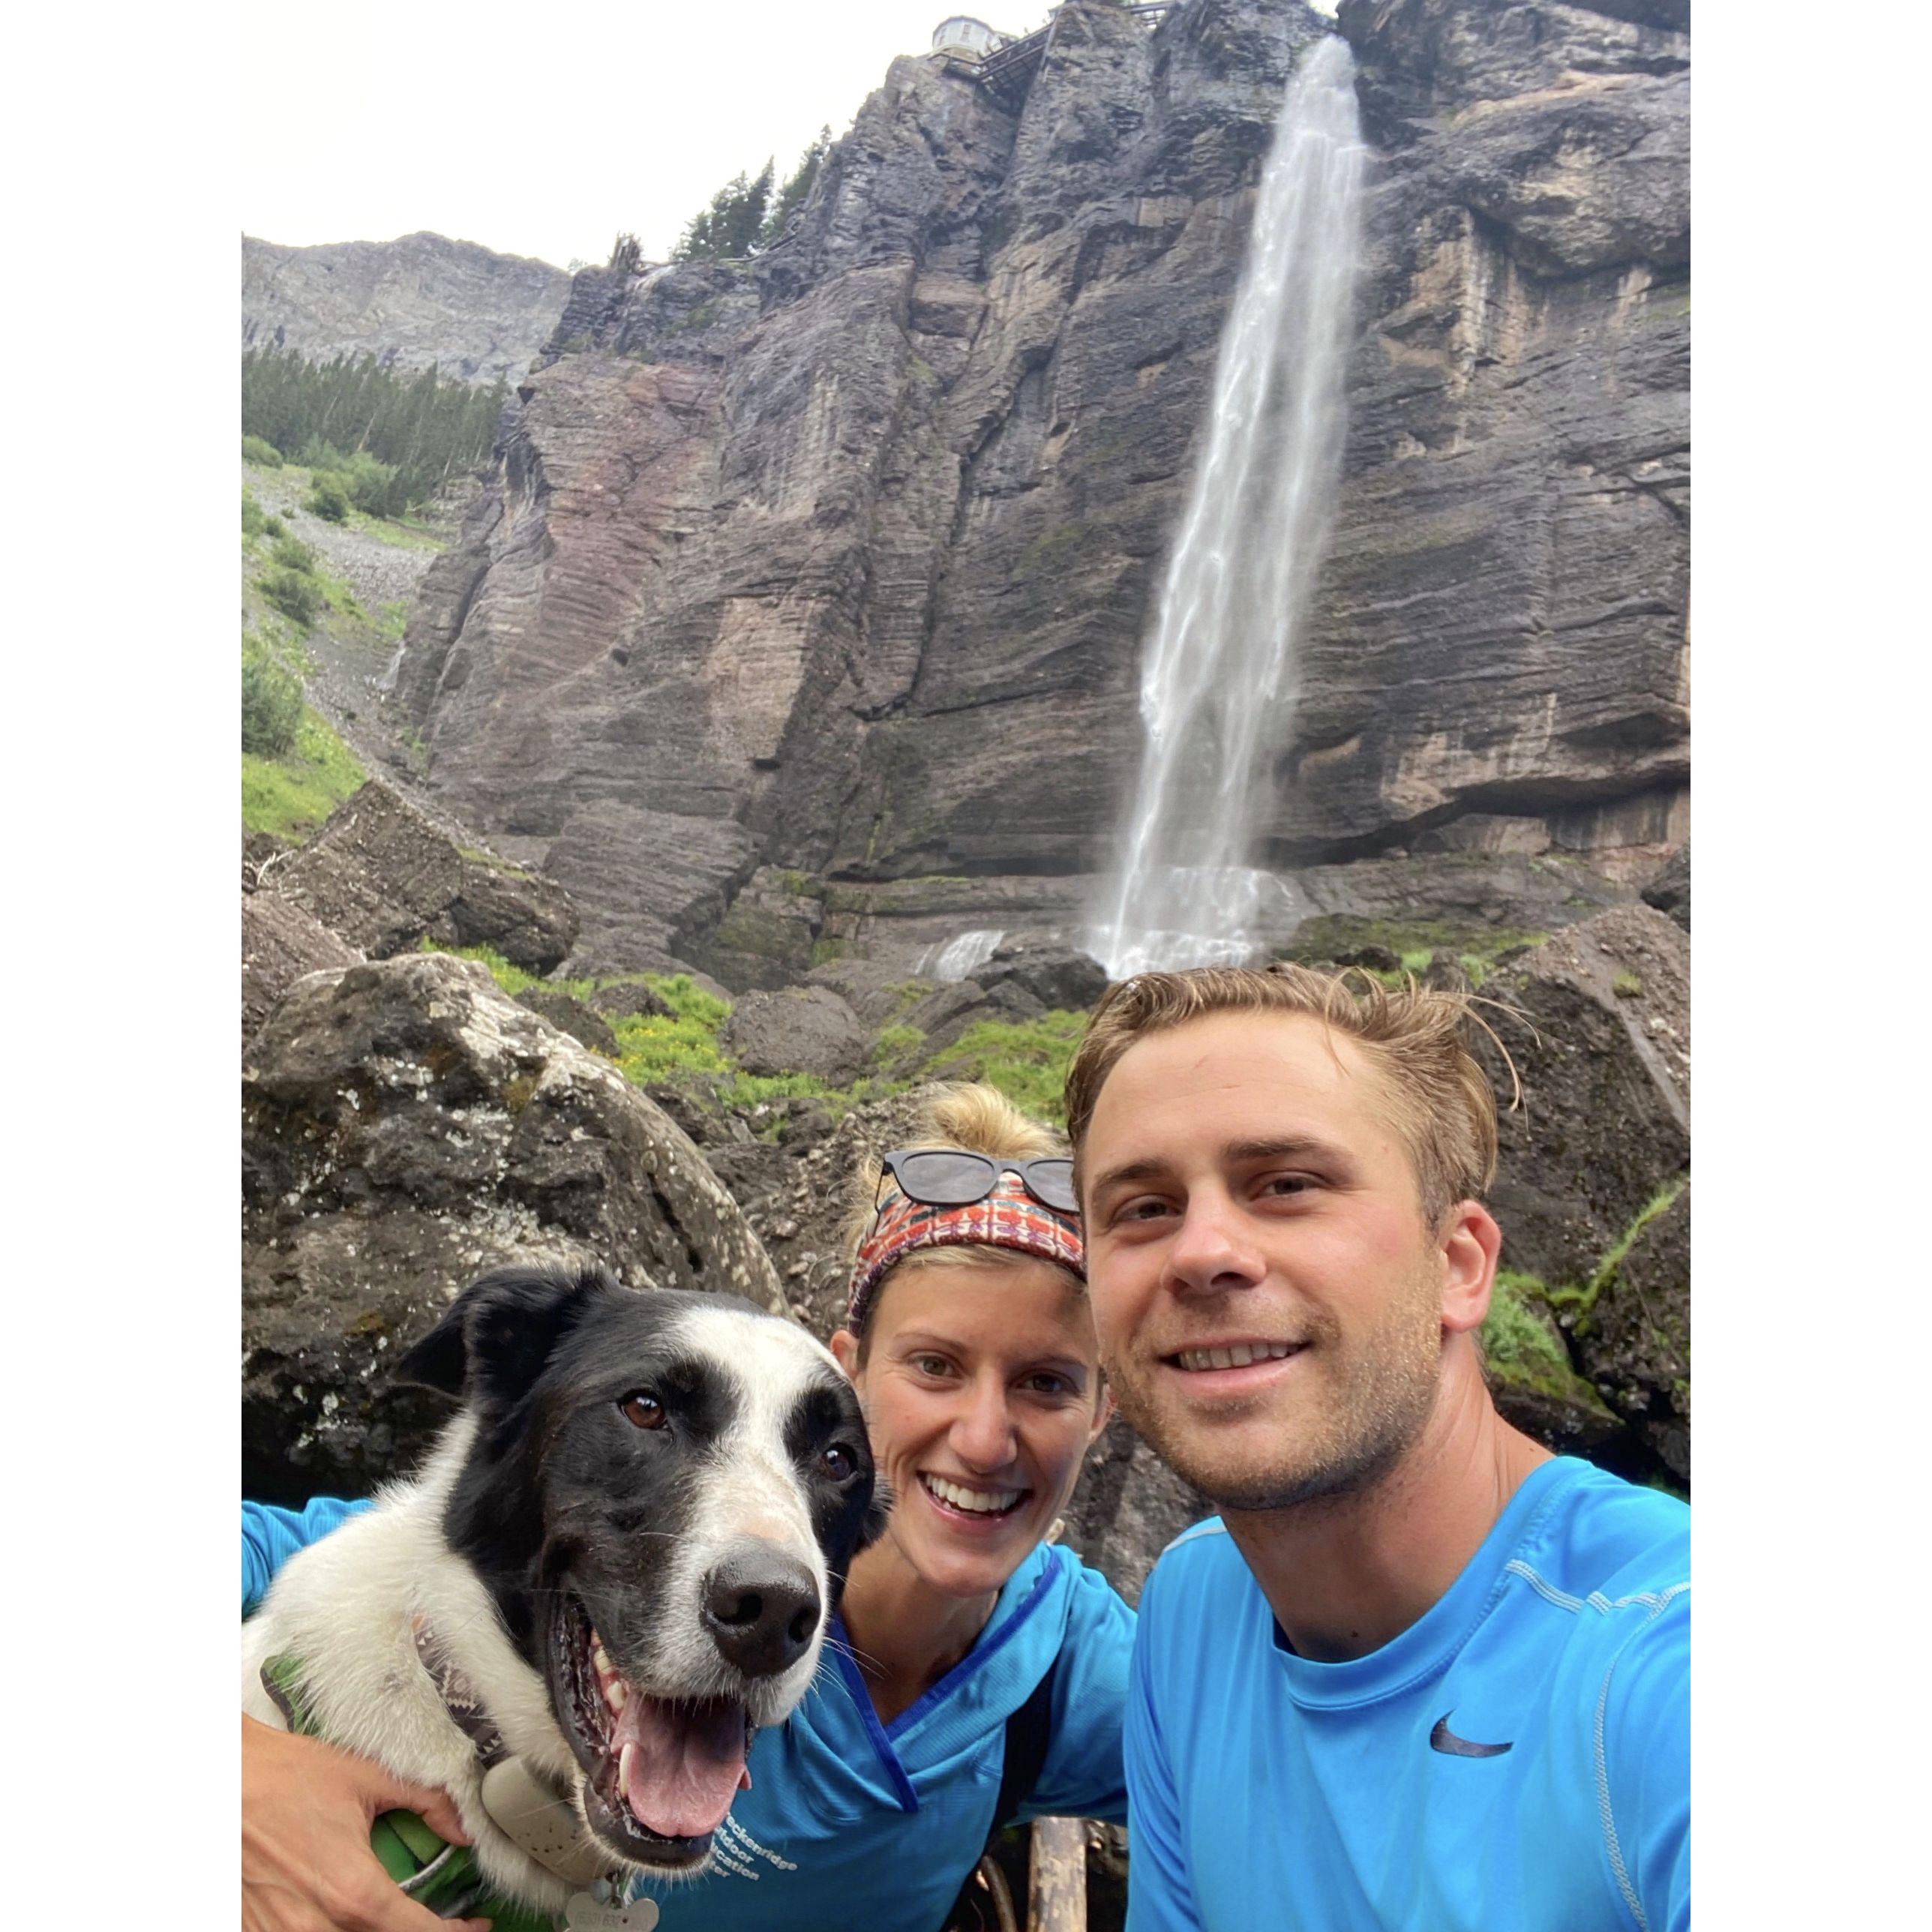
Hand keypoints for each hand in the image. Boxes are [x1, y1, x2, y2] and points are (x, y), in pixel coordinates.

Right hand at [243, 1714, 492, 1931]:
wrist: (223, 1780)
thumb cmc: (289, 1775)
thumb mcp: (369, 1777)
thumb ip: (426, 1802)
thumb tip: (463, 1827)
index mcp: (353, 1891)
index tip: (474, 1925)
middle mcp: (317, 1925)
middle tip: (437, 1918)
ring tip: (391, 1914)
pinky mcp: (257, 1931)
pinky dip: (331, 1929)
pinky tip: (341, 1914)